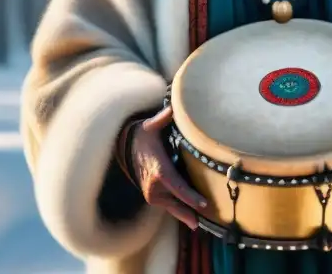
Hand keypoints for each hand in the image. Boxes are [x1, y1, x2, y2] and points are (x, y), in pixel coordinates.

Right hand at [129, 105, 207, 229]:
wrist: (125, 148)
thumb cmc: (142, 136)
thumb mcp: (150, 127)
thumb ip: (162, 119)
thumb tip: (171, 108)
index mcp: (159, 170)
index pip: (178, 187)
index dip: (191, 197)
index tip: (203, 204)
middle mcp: (154, 186)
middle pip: (177, 202)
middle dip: (190, 211)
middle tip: (205, 218)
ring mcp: (151, 194)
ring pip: (172, 207)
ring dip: (185, 214)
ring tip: (198, 222)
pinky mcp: (151, 197)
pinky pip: (168, 206)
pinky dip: (178, 211)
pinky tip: (190, 218)